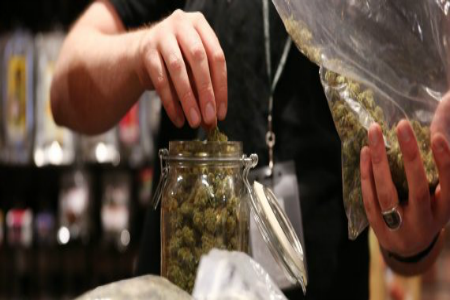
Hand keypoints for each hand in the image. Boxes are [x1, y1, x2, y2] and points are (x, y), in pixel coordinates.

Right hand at [135, 10, 226, 127]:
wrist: (142, 52)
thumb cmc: (178, 60)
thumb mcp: (194, 67)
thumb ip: (206, 88)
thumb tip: (213, 119)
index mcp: (200, 24)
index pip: (216, 57)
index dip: (221, 87)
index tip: (221, 113)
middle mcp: (181, 24)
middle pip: (199, 60)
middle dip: (206, 93)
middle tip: (209, 119)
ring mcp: (161, 35)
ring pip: (178, 70)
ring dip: (188, 99)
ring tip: (194, 121)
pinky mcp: (146, 51)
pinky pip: (160, 79)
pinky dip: (170, 102)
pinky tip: (178, 118)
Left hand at [359, 119, 449, 257]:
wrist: (409, 249)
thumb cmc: (428, 213)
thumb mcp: (439, 197)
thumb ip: (438, 173)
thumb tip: (437, 127)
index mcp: (444, 210)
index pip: (449, 185)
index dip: (445, 162)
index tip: (437, 136)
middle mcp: (424, 220)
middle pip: (417, 188)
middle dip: (410, 155)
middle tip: (402, 125)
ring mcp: (399, 226)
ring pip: (386, 192)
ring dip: (379, 160)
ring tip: (375, 132)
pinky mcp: (378, 226)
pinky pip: (369, 197)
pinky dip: (366, 174)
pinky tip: (365, 152)